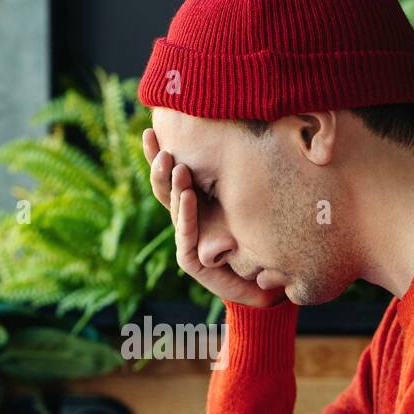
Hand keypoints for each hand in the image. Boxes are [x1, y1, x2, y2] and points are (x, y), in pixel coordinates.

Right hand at [142, 127, 284, 307]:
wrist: (259, 286)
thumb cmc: (257, 242)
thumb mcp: (254, 208)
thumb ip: (248, 183)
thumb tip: (260, 148)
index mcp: (195, 201)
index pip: (172, 173)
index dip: (160, 152)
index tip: (153, 128)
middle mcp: (187, 216)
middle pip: (166, 187)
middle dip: (161, 167)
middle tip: (163, 146)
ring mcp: (187, 236)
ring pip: (173, 206)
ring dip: (171, 184)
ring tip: (170, 162)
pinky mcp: (190, 258)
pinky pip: (186, 233)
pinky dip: (187, 212)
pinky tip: (187, 193)